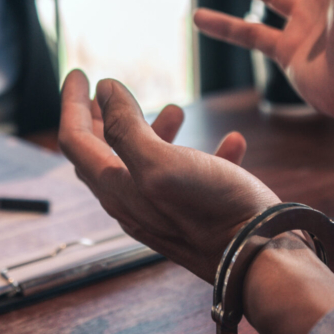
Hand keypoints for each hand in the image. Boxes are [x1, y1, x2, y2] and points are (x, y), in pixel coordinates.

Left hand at [58, 70, 333, 333]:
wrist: (261, 259)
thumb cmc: (212, 211)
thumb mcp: (162, 163)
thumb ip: (127, 127)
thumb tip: (104, 90)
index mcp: (118, 188)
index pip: (76, 141)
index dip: (72, 103)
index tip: (79, 73)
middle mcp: (134, 202)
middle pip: (103, 155)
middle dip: (102, 118)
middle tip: (106, 92)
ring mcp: (165, 211)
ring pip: (147, 164)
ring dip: (155, 132)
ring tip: (177, 109)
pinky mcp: (198, 216)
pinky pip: (194, 178)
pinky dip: (205, 153)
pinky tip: (232, 141)